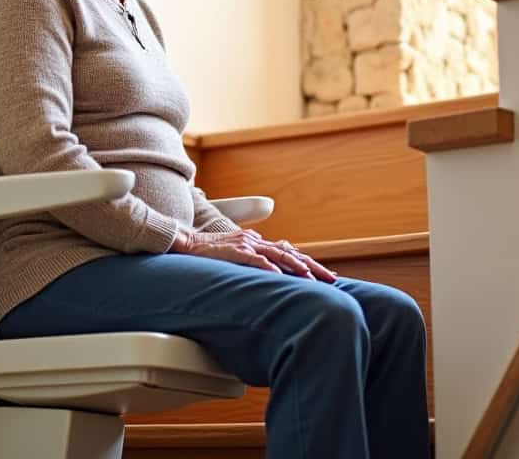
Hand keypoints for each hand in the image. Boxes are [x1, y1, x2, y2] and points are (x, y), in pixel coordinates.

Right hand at [171, 228, 336, 281]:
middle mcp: (255, 240)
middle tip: (333, 279)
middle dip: (313, 266)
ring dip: (296, 266)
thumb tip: (270, 277)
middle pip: (291, 252)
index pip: (290, 252)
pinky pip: (253, 258)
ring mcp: (245, 244)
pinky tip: (279, 275)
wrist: (185, 243)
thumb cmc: (208, 253)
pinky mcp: (232, 250)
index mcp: (257, 242)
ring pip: (277, 254)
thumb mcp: (235, 257)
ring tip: (312, 277)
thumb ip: (252, 262)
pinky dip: (267, 266)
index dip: (310, 263)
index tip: (327, 275)